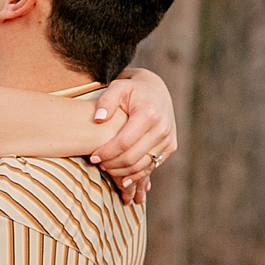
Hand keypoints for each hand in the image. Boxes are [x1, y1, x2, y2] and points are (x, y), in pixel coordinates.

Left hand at [87, 66, 175, 203]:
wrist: (156, 90)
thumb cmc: (132, 89)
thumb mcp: (117, 87)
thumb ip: (106, 101)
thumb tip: (98, 118)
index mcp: (149, 113)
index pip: (124, 142)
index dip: (107, 153)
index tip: (93, 157)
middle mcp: (162, 128)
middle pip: (132, 157)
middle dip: (112, 164)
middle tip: (98, 164)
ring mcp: (168, 139)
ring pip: (141, 166)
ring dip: (122, 172)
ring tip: (107, 168)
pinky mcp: (170, 146)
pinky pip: (152, 166)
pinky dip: (136, 174)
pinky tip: (122, 177)